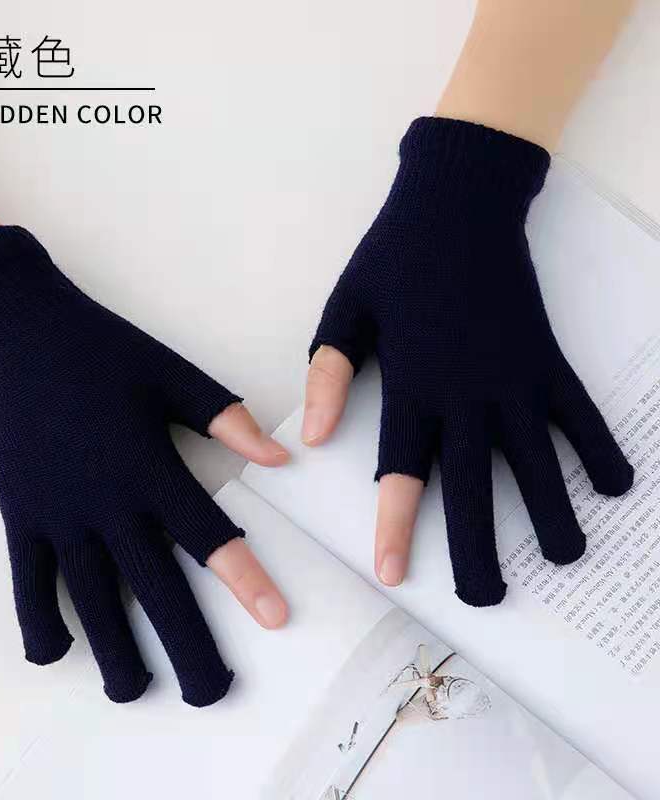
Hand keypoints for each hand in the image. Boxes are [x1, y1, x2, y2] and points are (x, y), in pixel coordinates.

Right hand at [0, 226, 288, 705]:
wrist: (17, 332)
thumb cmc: (100, 350)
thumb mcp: (172, 374)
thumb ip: (225, 420)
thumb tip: (279, 458)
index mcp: (149, 466)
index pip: (206, 535)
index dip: (244, 578)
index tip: (275, 618)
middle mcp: (106, 502)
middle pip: (154, 587)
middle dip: (187, 644)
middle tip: (212, 692)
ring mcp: (57, 514)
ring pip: (92, 598)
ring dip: (116, 650)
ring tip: (137, 690)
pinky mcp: (18, 514)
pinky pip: (28, 581)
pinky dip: (40, 620)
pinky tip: (57, 651)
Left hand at [304, 117, 633, 605]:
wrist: (457, 202)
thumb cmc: (394, 259)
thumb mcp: (345, 311)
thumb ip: (331, 374)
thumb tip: (317, 440)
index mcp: (411, 385)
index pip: (402, 471)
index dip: (397, 527)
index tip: (397, 576)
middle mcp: (465, 393)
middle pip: (474, 485)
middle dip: (478, 547)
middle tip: (485, 599)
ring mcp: (514, 377)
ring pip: (537, 460)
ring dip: (552, 512)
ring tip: (563, 558)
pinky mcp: (547, 357)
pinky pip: (579, 412)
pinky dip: (599, 447)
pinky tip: (616, 486)